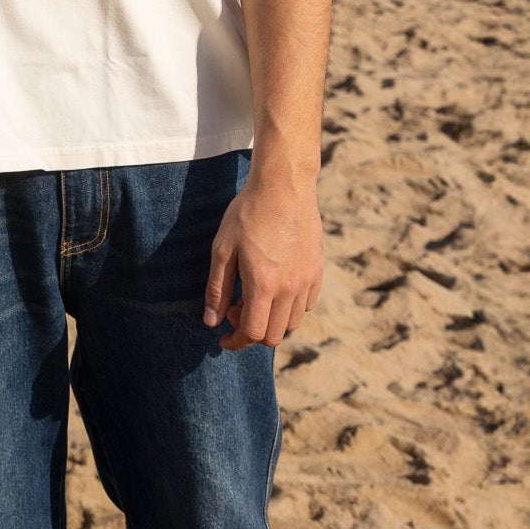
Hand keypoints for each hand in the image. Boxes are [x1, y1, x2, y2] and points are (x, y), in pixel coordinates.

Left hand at [203, 169, 323, 349]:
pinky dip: (289, 307)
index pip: (252, 333)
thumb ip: (217, 289)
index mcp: (263, 285)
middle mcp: (290, 289)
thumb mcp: (223, 249)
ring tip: (255, 294)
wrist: (283, 186)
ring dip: (271, 320)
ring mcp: (307, 281)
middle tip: (236, 307)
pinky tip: (276, 286)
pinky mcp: (317, 271)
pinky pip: (306, 305)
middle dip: (251, 331)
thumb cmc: (247, 214)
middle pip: (273, 335)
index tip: (224, 339)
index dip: (235, 342)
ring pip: (292, 323)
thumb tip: (212, 322)